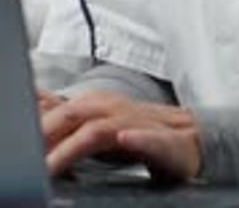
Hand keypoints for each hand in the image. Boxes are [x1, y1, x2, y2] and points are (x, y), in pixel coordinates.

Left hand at [39, 89, 201, 181]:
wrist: (189, 137)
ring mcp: (136, 123)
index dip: (34, 123)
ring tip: (51, 167)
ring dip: (73, 147)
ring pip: (100, 130)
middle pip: (71, 115)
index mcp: (96, 105)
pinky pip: (148, 138)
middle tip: (25, 160)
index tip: (16, 144)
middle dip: (44, 135)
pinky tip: (125, 139)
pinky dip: (136, 138)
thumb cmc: (138, 132)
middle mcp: (112, 109)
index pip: (56, 110)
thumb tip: (33, 103)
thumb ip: (66, 116)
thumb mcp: (96, 123)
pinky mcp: (163, 140)